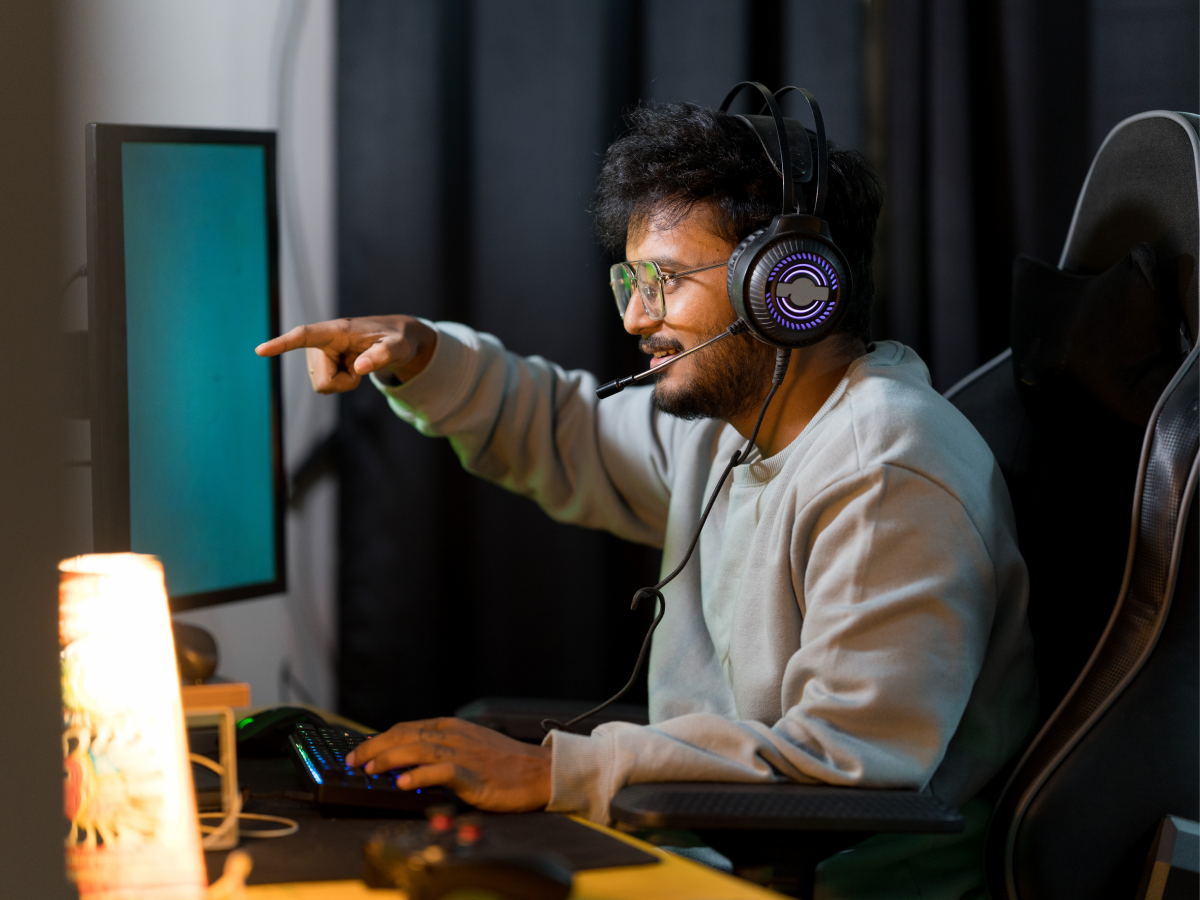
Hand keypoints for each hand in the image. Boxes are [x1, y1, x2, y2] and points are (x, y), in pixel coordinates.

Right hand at [254, 315, 437, 393]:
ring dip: (344, 382)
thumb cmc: (396, 340)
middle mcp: (320, 341)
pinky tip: (350, 366)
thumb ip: (382, 357)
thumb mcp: (397, 348)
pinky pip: (326, 386)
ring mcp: (317, 353)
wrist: (392, 339)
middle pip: (323, 381)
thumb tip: (358, 370)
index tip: (260, 350)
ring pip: (323, 386)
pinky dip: (342, 382)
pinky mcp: (318, 363)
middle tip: (362, 364)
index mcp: (336, 330)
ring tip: (356, 362)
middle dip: (345, 383)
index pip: (304, 335)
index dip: (282, 344)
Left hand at [344, 717, 551, 812]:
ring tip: (369, 770)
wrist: (539, 771)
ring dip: (388, 759)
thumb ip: (440, 750)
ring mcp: (463, 753)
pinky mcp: (473, 775)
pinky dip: (419, 776)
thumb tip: (406, 762)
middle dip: (374, 747)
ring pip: (416, 749)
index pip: (404, 728)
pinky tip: (403, 784)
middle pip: (404, 735)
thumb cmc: (505, 764)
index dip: (378, 740)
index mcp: (450, 727)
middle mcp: (453, 736)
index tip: (359, 753)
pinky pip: (441, 772)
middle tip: (353, 761)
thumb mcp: (469, 746)